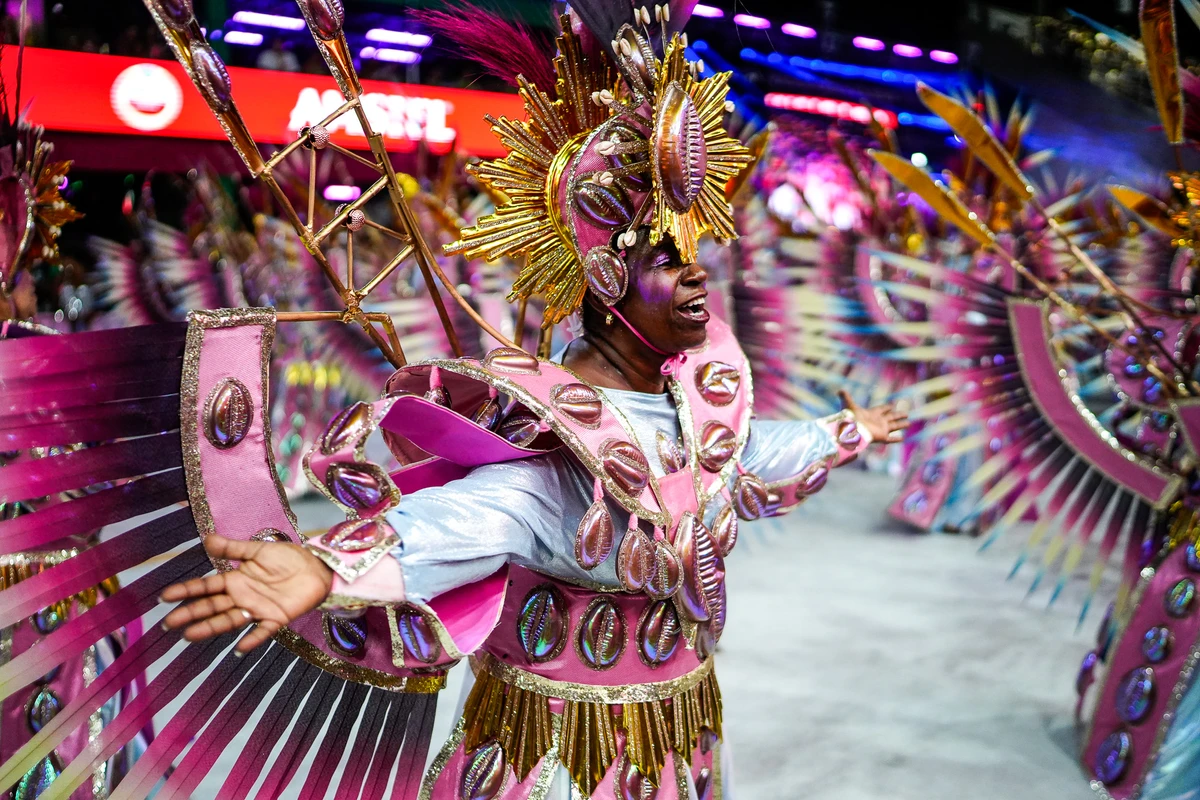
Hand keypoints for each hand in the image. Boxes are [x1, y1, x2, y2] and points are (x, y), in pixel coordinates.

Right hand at [160, 534, 333, 653]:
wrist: (317, 567)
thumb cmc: (288, 558)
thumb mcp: (259, 550)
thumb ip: (233, 547)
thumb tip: (206, 539)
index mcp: (236, 579)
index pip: (206, 587)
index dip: (187, 591)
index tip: (165, 597)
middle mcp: (242, 597)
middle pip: (212, 606)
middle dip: (191, 614)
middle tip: (169, 623)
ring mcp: (257, 609)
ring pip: (229, 620)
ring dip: (211, 628)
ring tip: (189, 636)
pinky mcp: (277, 618)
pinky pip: (263, 631)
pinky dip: (252, 640)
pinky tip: (239, 649)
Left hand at [838, 390, 909, 444]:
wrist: (851, 429)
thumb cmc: (850, 417)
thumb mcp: (848, 404)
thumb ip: (845, 397)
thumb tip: (840, 390)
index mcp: (871, 413)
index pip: (881, 409)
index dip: (886, 408)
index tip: (892, 405)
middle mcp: (878, 421)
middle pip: (891, 417)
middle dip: (898, 415)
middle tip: (906, 413)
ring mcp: (881, 429)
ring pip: (894, 426)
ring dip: (901, 425)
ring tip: (909, 423)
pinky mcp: (881, 436)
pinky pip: (891, 438)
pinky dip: (896, 439)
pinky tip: (902, 438)